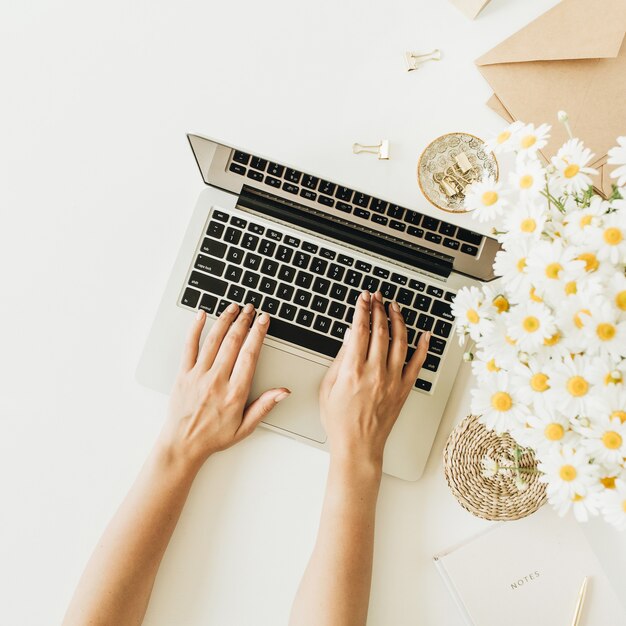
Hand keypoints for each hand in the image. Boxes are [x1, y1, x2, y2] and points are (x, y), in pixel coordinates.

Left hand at [159, 303, 289, 469]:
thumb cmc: (214, 437)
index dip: (258, 334)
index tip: (263, 320)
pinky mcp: (183, 374)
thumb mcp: (246, 427)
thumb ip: (264, 406)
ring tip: (234, 307)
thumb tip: (283, 392)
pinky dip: (195, 329)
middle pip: (233, 342)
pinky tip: (201, 315)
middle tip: (251, 309)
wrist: (183, 445)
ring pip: (213, 340)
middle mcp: (217, 381)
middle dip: (244, 322)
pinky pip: (189, 346)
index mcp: (235, 393)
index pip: (249, 355)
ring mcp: (198, 376)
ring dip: (225, 320)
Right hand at [319, 290, 429, 467]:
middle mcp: (375, 372)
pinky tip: (425, 334)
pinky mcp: (404, 389)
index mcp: (352, 370)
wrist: (358, 446)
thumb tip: (348, 337)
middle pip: (380, 331)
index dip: (362, 310)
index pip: (359, 330)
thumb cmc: (339, 421)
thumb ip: (339, 360)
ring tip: (395, 308)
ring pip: (400, 342)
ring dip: (398, 321)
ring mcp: (392, 380)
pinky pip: (417, 364)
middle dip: (378, 309)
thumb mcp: (328, 388)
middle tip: (377, 297)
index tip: (363, 299)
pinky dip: (423, 347)